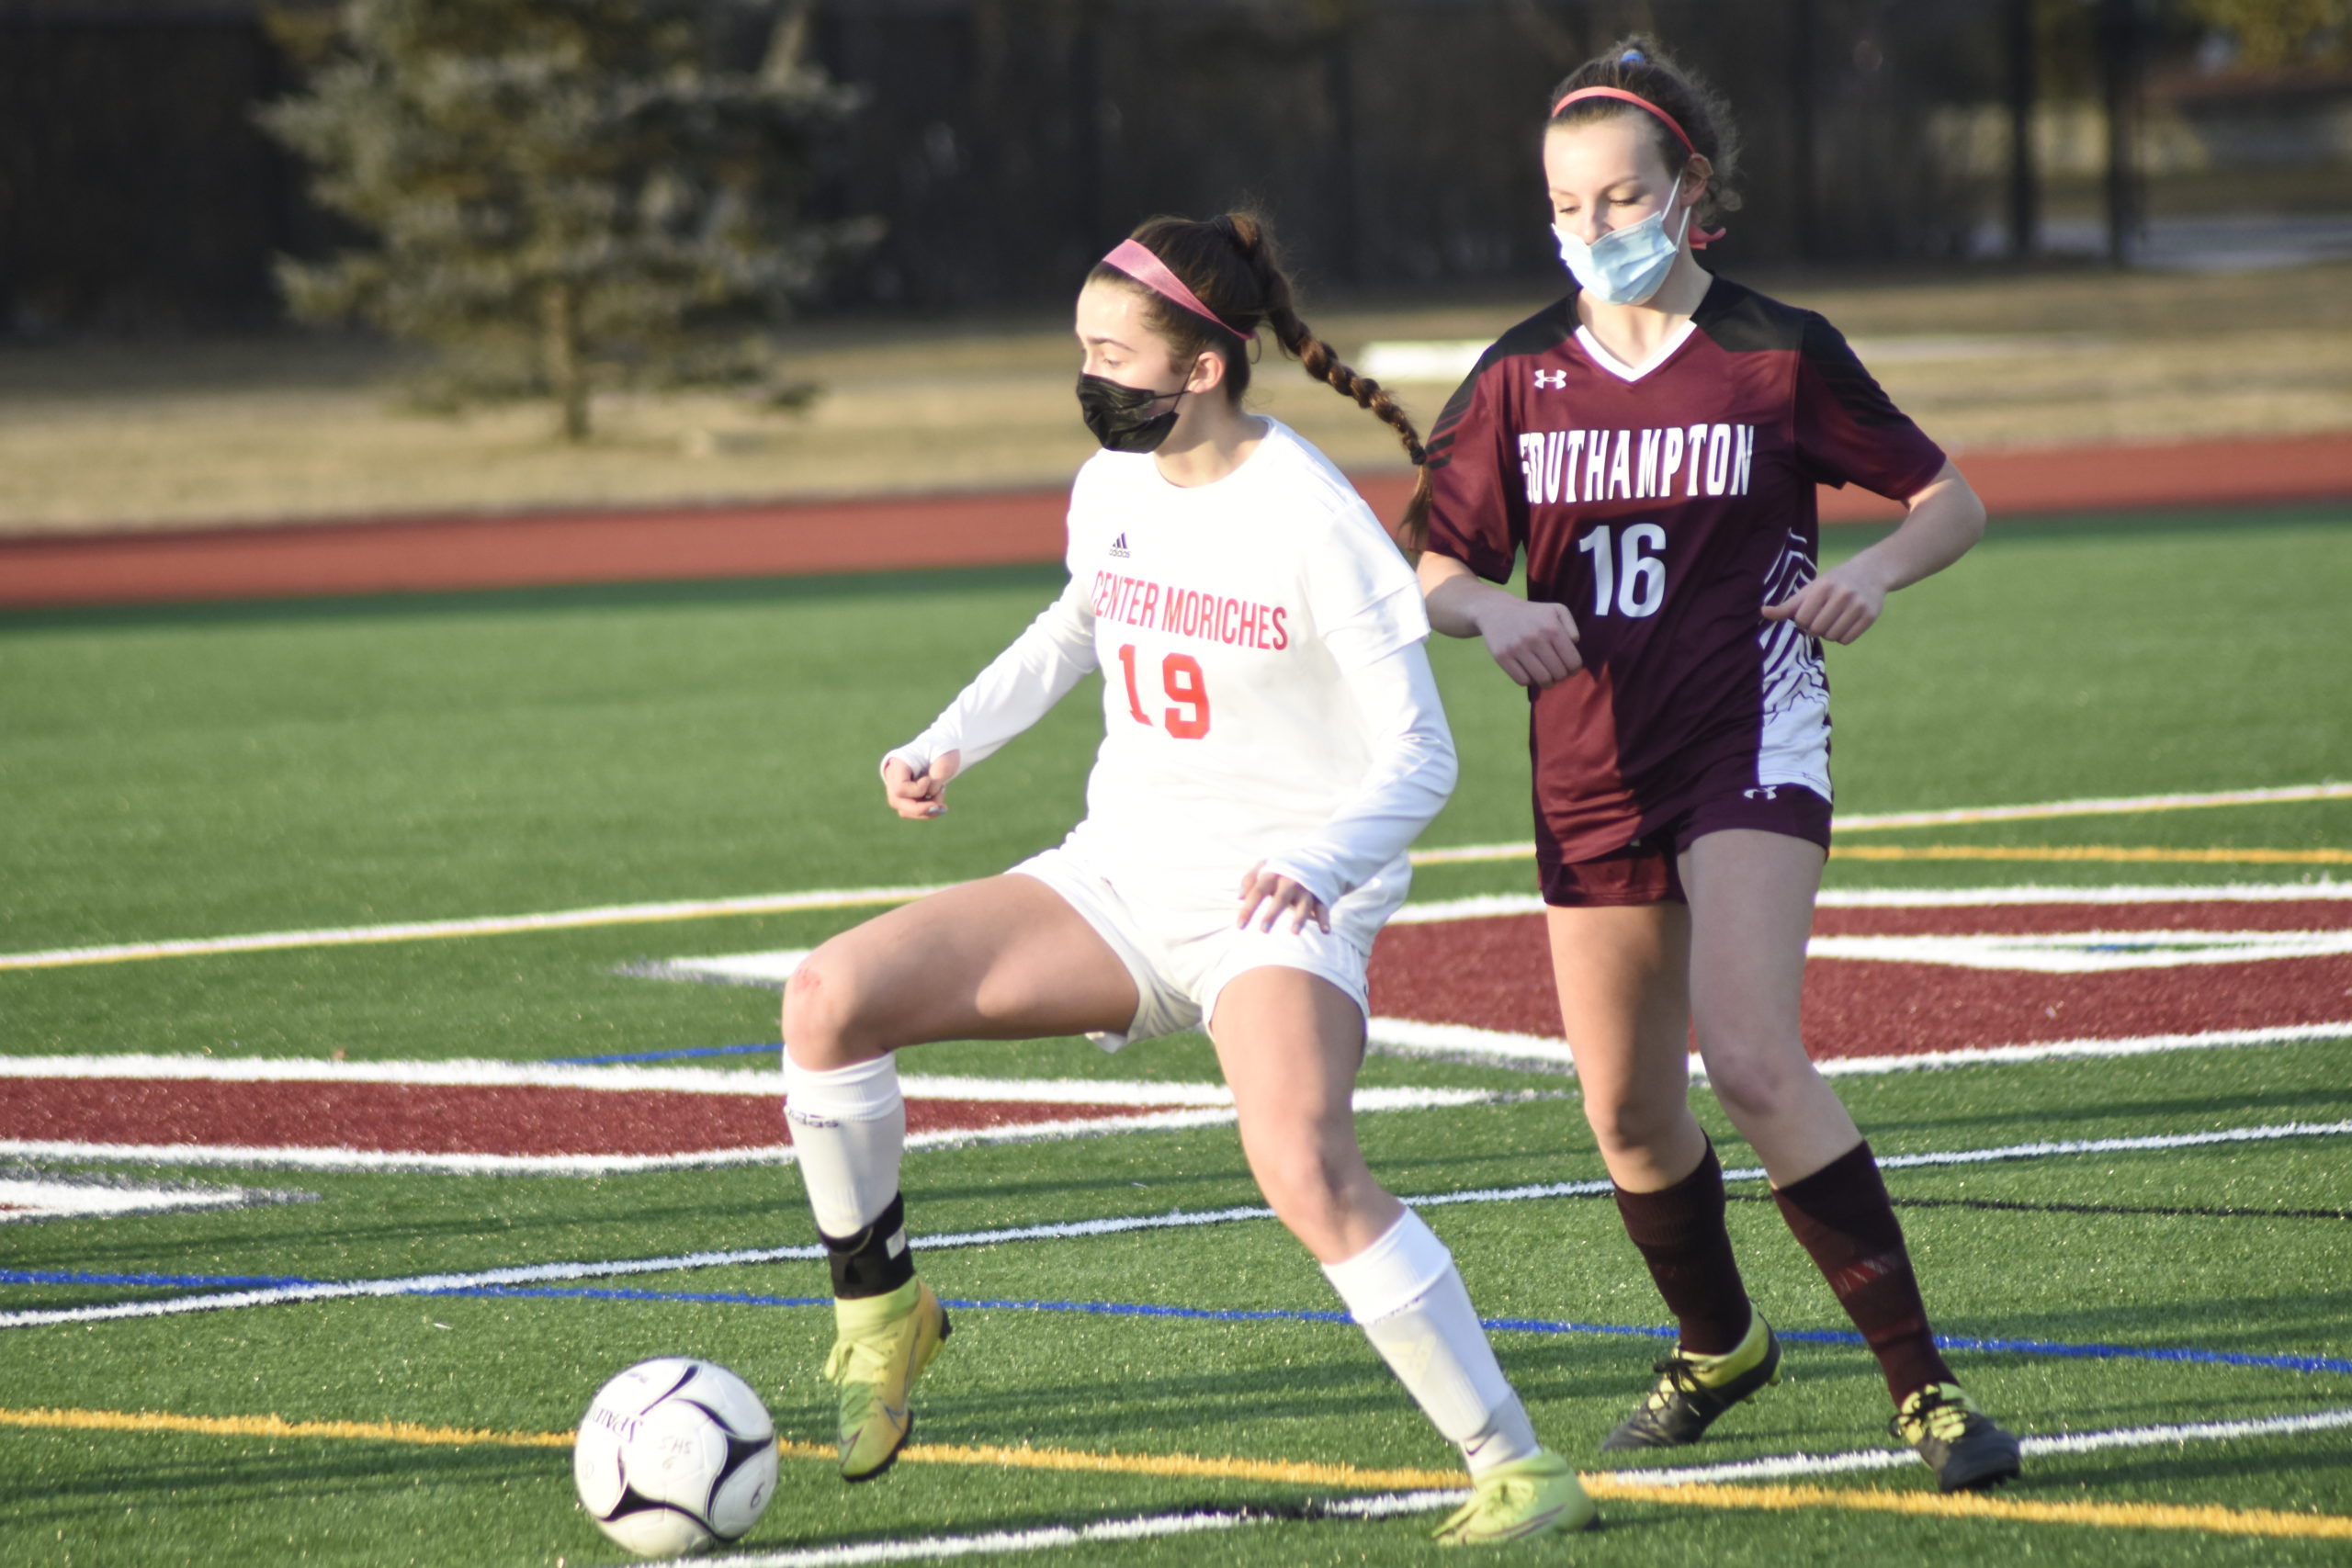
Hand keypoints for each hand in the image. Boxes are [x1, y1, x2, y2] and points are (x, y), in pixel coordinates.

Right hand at [882, 750, 960, 819]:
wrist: (942, 749)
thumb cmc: (942, 750)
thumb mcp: (944, 760)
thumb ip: (937, 779)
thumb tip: (932, 802)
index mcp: (898, 763)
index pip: (899, 788)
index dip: (917, 790)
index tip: (929, 779)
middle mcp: (893, 777)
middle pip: (897, 801)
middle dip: (920, 808)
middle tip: (941, 807)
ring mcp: (898, 788)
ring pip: (905, 811)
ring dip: (926, 811)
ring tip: (942, 797)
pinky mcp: (907, 797)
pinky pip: (913, 812)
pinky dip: (928, 812)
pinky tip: (941, 805)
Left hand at [1236, 861, 1330, 933]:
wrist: (1314, 856)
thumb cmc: (1282, 867)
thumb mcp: (1265, 866)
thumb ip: (1250, 879)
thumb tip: (1239, 897)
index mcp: (1274, 874)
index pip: (1258, 891)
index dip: (1248, 908)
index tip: (1240, 926)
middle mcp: (1290, 881)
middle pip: (1281, 899)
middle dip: (1272, 914)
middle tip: (1263, 930)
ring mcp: (1307, 888)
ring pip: (1304, 904)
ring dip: (1300, 918)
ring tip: (1294, 932)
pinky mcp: (1320, 895)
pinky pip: (1323, 908)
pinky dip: (1325, 920)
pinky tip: (1325, 931)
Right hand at [1472, 595, 1582, 686]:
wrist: (1497, 610)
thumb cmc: (1533, 614)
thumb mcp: (1557, 611)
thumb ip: (1572, 628)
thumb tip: (1573, 645)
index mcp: (1552, 628)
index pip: (1573, 662)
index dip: (1574, 670)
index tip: (1570, 669)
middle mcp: (1535, 638)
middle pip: (1559, 674)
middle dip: (1561, 676)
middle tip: (1556, 672)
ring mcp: (1517, 648)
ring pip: (1542, 680)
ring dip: (1547, 682)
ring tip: (1546, 676)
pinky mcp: (1502, 656)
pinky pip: (1523, 681)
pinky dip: (1529, 680)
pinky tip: (1529, 672)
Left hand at [1760, 561, 1887, 643]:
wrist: (1871, 573)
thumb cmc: (1833, 583)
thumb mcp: (1811, 589)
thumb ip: (1788, 605)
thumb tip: (1763, 612)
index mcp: (1823, 586)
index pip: (1801, 619)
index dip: (1802, 621)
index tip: (1808, 613)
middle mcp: (1842, 594)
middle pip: (1817, 629)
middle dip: (1815, 628)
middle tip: (1821, 618)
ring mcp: (1858, 605)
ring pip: (1832, 637)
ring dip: (1828, 634)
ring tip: (1833, 620)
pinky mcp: (1870, 616)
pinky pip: (1847, 640)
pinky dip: (1842, 637)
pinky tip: (1845, 624)